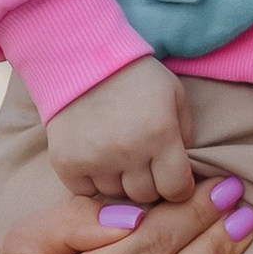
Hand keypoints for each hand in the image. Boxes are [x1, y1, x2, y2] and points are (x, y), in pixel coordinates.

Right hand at [44, 55, 197, 205]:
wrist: (81, 57)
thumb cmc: (136, 77)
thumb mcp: (175, 96)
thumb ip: (186, 135)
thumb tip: (185, 172)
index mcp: (160, 134)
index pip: (177, 189)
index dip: (179, 187)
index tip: (173, 178)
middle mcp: (128, 151)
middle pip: (146, 196)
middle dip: (150, 182)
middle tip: (143, 162)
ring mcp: (95, 159)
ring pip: (115, 196)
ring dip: (120, 181)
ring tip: (117, 156)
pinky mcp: (66, 162)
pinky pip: (85, 192)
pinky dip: (91, 181)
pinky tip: (95, 159)